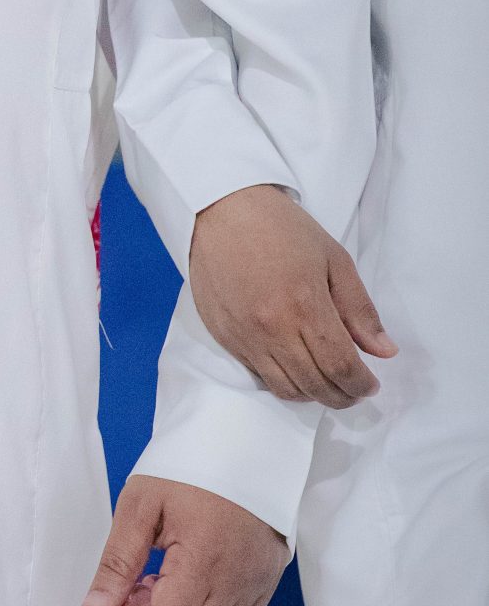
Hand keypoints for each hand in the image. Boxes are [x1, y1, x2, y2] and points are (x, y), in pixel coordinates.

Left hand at [82, 473, 287, 605]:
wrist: (242, 441)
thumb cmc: (189, 466)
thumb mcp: (141, 504)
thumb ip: (117, 561)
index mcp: (203, 560)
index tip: (120, 592)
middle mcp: (237, 581)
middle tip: (140, 585)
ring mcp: (258, 582)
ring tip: (166, 578)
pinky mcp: (269, 579)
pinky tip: (194, 584)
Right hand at [189, 184, 396, 407]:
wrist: (221, 210)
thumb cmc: (281, 228)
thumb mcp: (334, 258)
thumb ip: (360, 309)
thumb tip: (384, 351)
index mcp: (305, 304)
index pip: (340, 366)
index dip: (361, 384)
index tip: (371, 384)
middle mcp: (272, 327)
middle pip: (315, 385)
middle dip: (343, 396)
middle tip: (355, 389)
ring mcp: (244, 336)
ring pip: (286, 389)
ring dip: (313, 394)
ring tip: (327, 383)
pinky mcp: (225, 337)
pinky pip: (259, 375)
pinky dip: (284, 381)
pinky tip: (296, 367)